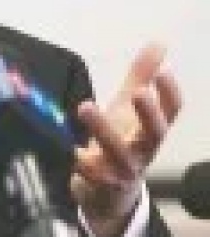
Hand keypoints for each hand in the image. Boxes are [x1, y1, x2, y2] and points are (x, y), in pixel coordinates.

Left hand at [70, 43, 180, 236]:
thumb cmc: (120, 141)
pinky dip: (77, 159)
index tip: (165, 72)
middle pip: (153, 134)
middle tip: (138, 93)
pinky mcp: (99, 183)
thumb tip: (158, 43)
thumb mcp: (128, 108)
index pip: (171, 114)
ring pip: (118, 151)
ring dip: (103, 129)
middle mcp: (142, 151)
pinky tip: (66, 145)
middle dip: (148, 114)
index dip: (170, 95)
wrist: (107, 193)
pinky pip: (87, 171)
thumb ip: (141, 76)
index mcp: (150, 131)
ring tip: (86, 106)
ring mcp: (122, 169)